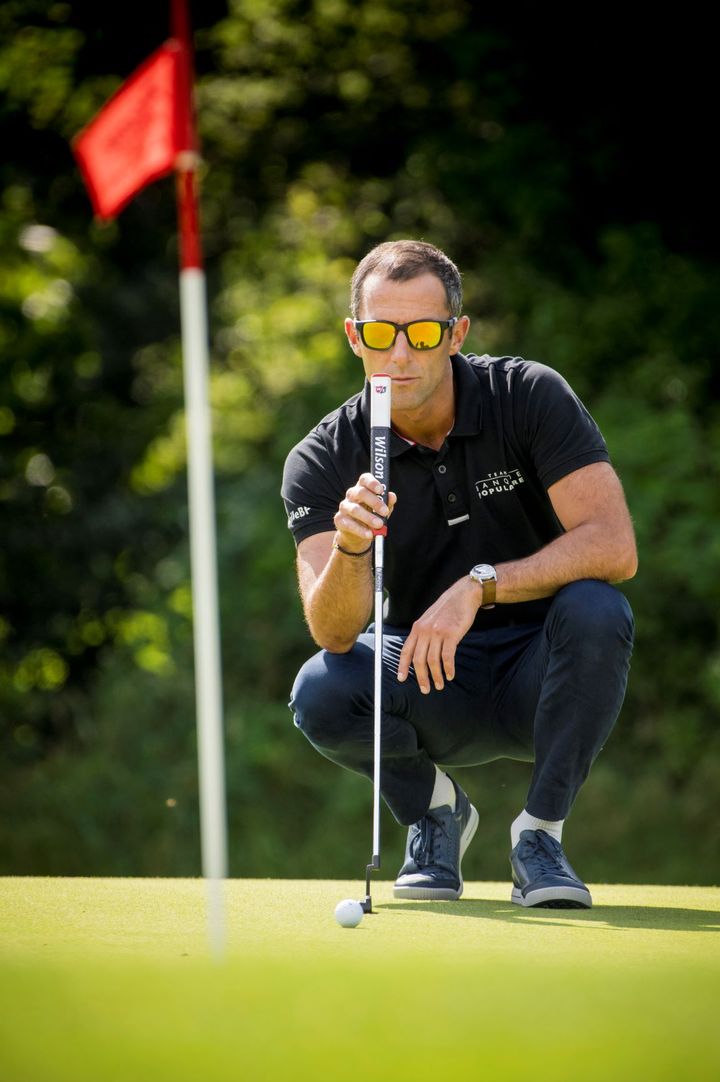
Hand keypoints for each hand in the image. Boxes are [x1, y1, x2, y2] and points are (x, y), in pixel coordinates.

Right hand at [333, 472, 396, 552]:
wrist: (357, 534)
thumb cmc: (371, 516)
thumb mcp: (381, 510)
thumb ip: (387, 503)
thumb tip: (392, 496)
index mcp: (362, 488)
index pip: (364, 479)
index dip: (372, 483)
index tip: (381, 490)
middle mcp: (351, 495)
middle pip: (360, 492)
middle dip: (374, 502)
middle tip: (385, 512)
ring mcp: (344, 507)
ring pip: (355, 509)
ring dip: (368, 517)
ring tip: (379, 525)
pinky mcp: (339, 520)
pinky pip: (349, 524)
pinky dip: (361, 530)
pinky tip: (369, 534)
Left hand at [397, 576, 483, 692]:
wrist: (463, 595)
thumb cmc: (447, 609)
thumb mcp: (429, 619)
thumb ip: (423, 633)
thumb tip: (420, 652)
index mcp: (417, 628)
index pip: (406, 651)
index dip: (402, 666)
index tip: (402, 679)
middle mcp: (424, 631)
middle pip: (418, 660)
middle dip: (421, 677)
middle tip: (425, 689)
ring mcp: (437, 632)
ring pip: (432, 661)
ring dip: (436, 676)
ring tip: (439, 685)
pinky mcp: (451, 634)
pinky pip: (447, 656)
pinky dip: (448, 668)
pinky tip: (450, 675)